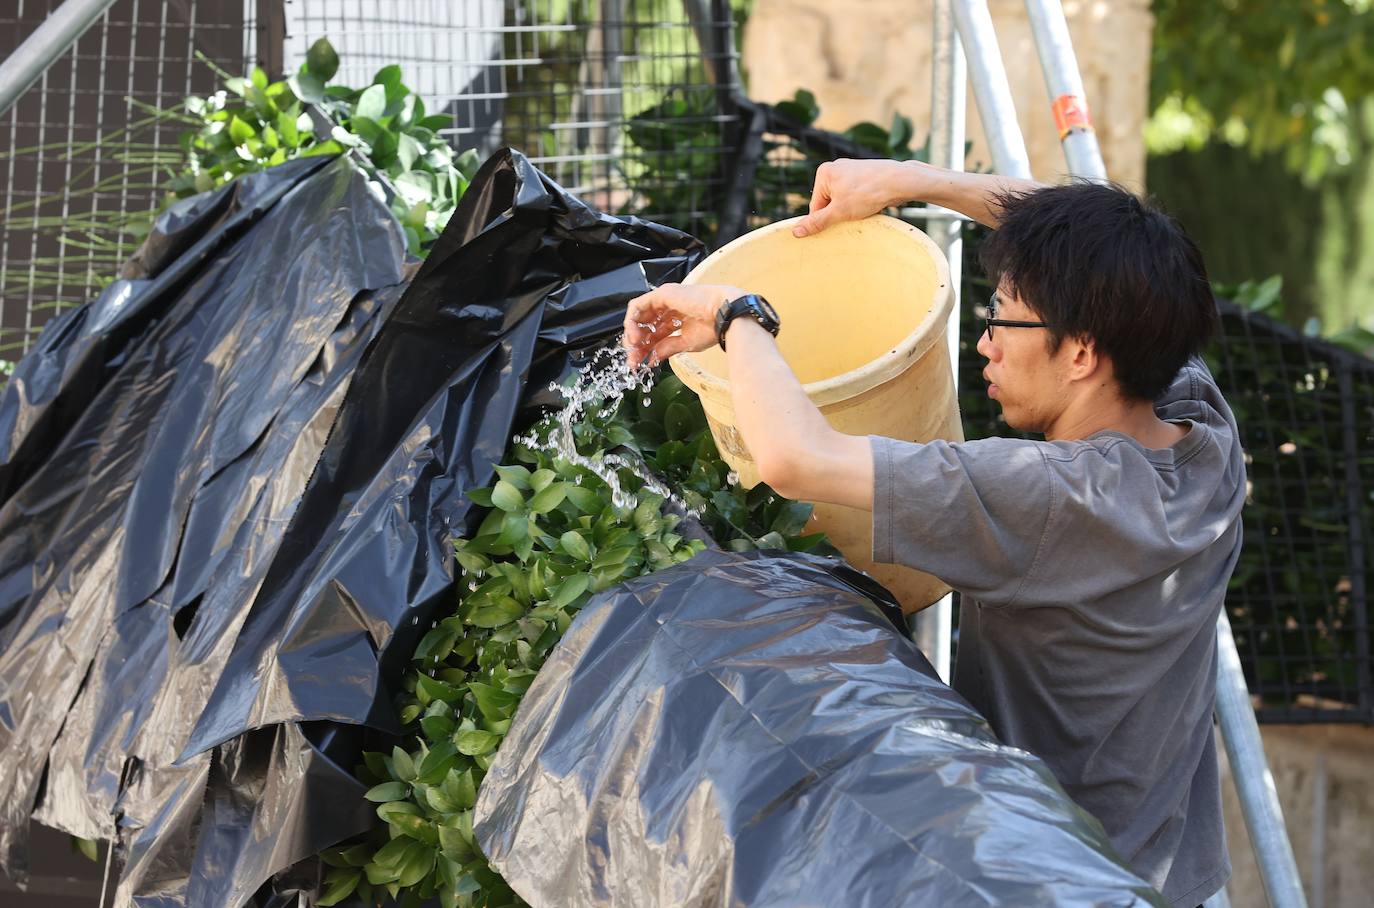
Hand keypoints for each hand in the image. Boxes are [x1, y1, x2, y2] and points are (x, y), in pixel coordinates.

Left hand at [622, 283, 744, 368]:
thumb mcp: (686, 342)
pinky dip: (632, 322)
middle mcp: (668, 308)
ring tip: (634, 349)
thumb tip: (651, 358)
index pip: (655, 334)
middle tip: (633, 360)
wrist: (725, 315)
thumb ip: (667, 348)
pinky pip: (637, 306)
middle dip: (636, 344)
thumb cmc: (713, 327)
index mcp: (677, 319)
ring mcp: (664, 300)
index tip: (639, 364)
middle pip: (645, 325)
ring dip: (632, 333)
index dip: (645, 349)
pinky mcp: (660, 294)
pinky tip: (635, 337)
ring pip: (638, 315)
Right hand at [792, 158, 944, 236]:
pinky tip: (871, 205)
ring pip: (843, 200)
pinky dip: (861, 204)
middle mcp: (835, 168)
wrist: (899, 181)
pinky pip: (855, 195)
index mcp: (824, 173)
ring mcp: (850, 170)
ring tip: (864, 210)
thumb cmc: (868, 193)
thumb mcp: (839, 212)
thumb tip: (796, 231)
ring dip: (851, 210)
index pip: (815, 206)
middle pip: (829, 202)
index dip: (826, 219)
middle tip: (853, 217)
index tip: (838, 224)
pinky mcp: (864, 174)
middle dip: (840, 213)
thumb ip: (817, 222)